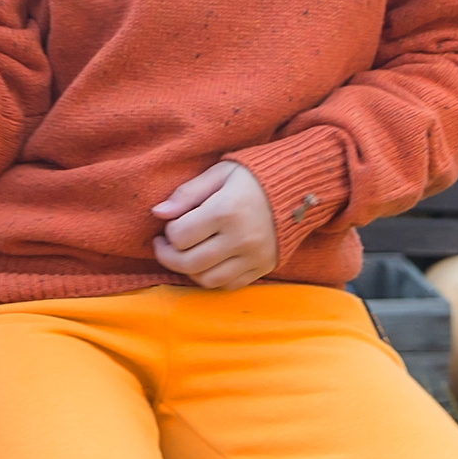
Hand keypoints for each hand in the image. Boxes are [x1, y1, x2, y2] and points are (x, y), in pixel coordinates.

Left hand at [151, 161, 277, 289]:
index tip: (169, 224)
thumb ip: (187, 193)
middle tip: (164, 246)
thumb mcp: (219, 173)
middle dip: (168, 257)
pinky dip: (213, 278)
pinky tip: (208, 261)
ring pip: (207, 280)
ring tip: (185, 254)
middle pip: (190, 263)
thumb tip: (158, 212)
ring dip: (189, 271)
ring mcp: (254, 257)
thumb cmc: (253, 176)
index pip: (180, 236)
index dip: (167, 232)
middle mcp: (240, 238)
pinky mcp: (263, 268)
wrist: (299, 187)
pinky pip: (229, 285)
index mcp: (226, 210)